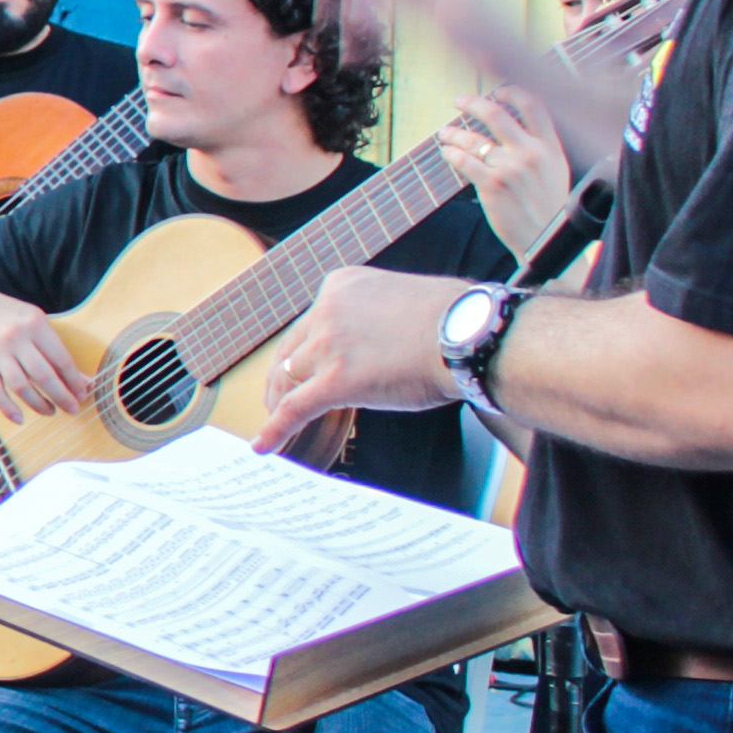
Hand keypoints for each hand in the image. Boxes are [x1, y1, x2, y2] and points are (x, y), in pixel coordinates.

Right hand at [0, 287, 94, 424]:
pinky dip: (7, 408)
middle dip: (61, 396)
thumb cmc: (14, 319)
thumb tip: (85, 381)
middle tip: (72, 408)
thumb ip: (59, 351)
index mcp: (35, 324)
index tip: (82, 394)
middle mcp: (16, 337)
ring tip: (51, 411)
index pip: (61, 359)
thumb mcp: (39, 325)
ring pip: (20, 385)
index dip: (74, 380)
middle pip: (42, 375)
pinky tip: (20, 418)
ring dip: (38, 404)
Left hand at [254, 267, 480, 457]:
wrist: (468, 334)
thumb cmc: (453, 319)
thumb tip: (374, 342)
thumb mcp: (401, 297)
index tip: (300, 367)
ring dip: (278, 404)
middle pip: (291, 351)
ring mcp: (329, 346)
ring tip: (274, 423)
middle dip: (280, 379)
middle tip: (274, 399)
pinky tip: (264, 447)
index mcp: (341, 286)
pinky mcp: (336, 381)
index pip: (310, 324)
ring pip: (288, 379)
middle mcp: (327, 311)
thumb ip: (374, 316)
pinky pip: (294, 409)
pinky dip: (275, 429)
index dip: (303, 351)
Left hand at [436, 86, 573, 262]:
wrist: (545, 242)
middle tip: (459, 101)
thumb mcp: (556, 170)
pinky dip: (451, 154)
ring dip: (454, 133)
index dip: (512, 92)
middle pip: (496, 114)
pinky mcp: (492, 185)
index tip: (497, 91)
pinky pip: (464, 161)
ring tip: (444, 134)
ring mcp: (510, 168)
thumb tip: (518, 125)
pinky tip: (447, 153)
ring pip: (473, 139)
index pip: (532, 105)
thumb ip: (540, 147)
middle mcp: (531, 153)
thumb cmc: (548, 208)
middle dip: (473, 103)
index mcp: (550, 147)